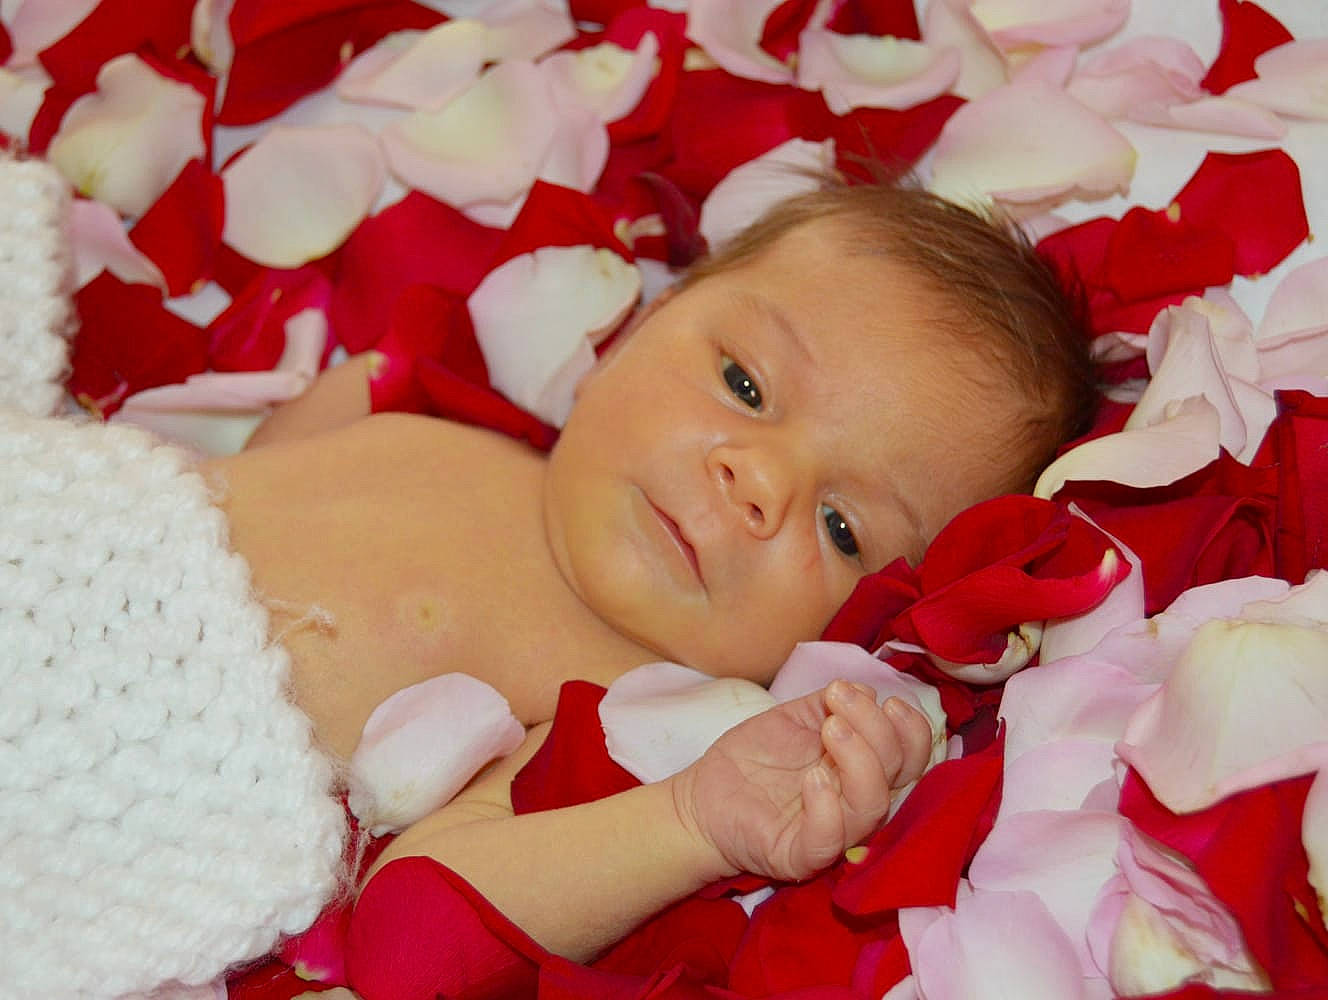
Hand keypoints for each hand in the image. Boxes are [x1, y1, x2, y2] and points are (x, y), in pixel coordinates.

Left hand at [670, 680, 934, 883]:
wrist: (704, 794)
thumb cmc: (755, 757)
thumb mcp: (795, 718)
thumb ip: (830, 703)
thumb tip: (868, 690)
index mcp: (865, 770)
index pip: (911, 755)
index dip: (910, 727)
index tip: (884, 697)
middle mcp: (858, 802)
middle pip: (899, 773)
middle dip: (877, 728)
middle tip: (838, 699)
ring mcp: (834, 832)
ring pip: (872, 805)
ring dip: (859, 759)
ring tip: (829, 728)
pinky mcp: (802, 855)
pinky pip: (828, 838)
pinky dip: (827, 805)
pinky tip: (812, 776)